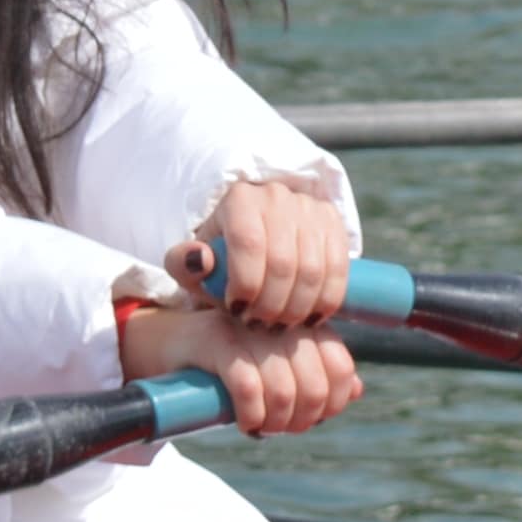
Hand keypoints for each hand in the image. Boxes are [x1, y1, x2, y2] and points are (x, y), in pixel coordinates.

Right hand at [114, 301, 359, 438]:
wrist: (163, 342)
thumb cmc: (225, 358)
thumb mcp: (272, 364)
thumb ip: (314, 373)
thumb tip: (357, 390)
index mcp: (299, 321)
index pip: (341, 366)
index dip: (333, 403)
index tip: (311, 418)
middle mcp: (279, 320)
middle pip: (316, 386)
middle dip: (302, 420)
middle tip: (280, 428)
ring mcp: (248, 328)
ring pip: (285, 391)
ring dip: (276, 424)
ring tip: (261, 428)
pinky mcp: (218, 341)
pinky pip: (249, 389)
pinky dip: (251, 417)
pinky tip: (244, 423)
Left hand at [179, 172, 354, 330]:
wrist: (253, 236)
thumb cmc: (218, 257)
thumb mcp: (191, 263)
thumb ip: (183, 264)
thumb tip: (201, 259)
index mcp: (239, 199)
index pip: (249, 244)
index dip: (246, 285)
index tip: (238, 311)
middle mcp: (276, 195)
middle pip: (283, 262)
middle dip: (271, 305)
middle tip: (260, 326)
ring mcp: (308, 206)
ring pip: (313, 269)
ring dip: (297, 308)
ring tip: (280, 325)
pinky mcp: (332, 221)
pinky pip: (338, 268)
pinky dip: (326, 300)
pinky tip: (309, 319)